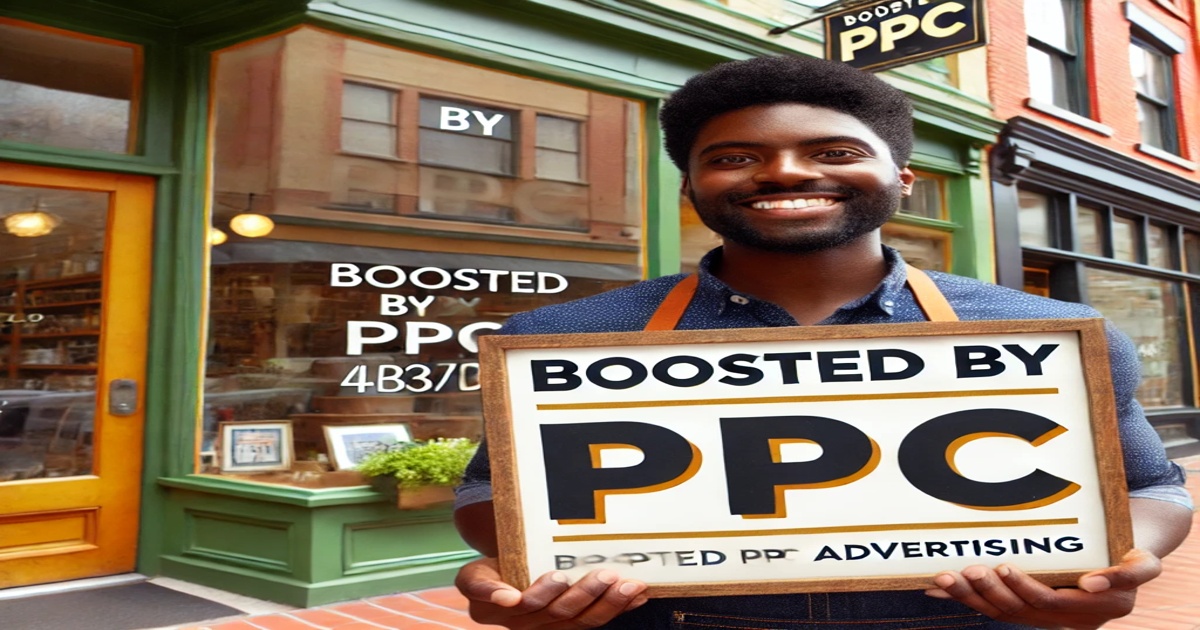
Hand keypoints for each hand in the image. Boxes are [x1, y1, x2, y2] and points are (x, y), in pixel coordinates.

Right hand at [454, 557, 648, 628]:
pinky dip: (619, 607)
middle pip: (556, 612)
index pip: (519, 604)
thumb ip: (483, 585)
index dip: (539, 594)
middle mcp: (523, 624)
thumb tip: (507, 599)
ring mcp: (547, 626)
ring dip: (608, 603)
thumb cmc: (492, 571)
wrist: (505, 576)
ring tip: (627, 585)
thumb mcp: (475, 575)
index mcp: (495, 610)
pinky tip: (637, 596)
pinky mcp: (569, 623)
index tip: (554, 579)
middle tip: (604, 574)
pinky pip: (595, 619)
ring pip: (581, 621)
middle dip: (584, 594)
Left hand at [924, 548, 1162, 628]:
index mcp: (1094, 610)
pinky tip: (937, 589)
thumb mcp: (1143, 563)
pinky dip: (964, 598)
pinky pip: (991, 608)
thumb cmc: (1129, 556)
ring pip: (1000, 611)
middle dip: (989, 590)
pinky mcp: (1026, 611)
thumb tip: (1094, 581)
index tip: (1003, 568)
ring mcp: (1044, 618)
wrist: (1121, 563)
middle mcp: (1067, 620)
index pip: (1050, 602)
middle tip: (968, 568)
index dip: (1025, 588)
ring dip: (969, 596)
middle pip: (1020, 609)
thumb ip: (1132, 572)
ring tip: (944, 577)